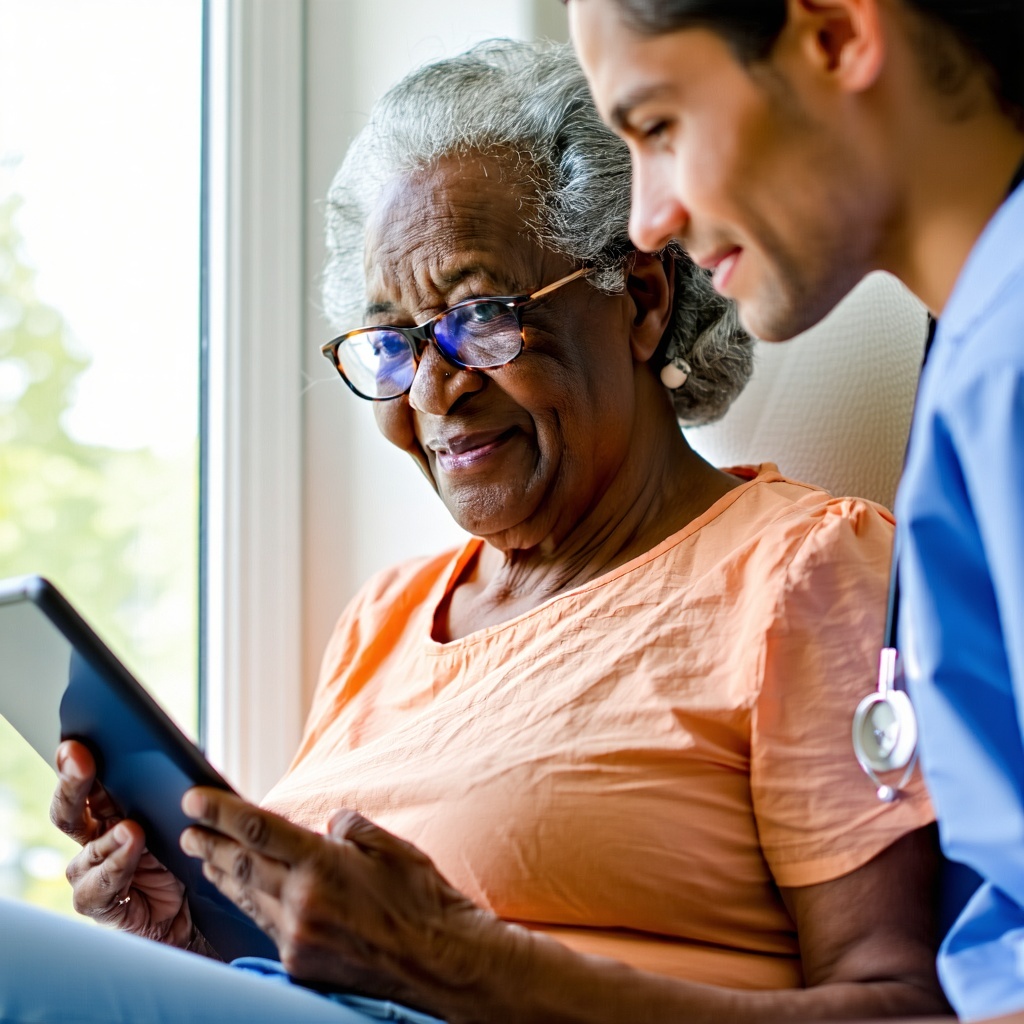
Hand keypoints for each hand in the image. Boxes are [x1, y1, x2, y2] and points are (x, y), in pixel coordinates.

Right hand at [50, 740, 194, 947]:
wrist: (201, 907)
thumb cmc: (192, 854)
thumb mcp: (189, 816)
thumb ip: (178, 791)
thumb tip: (184, 760)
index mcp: (111, 809)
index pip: (86, 782)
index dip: (75, 762)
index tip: (77, 743)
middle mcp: (95, 839)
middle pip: (69, 811)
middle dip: (73, 784)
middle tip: (81, 759)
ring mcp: (94, 873)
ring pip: (85, 853)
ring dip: (108, 840)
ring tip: (132, 828)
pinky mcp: (101, 904)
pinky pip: (96, 888)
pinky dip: (115, 870)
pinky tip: (131, 856)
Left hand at [180, 790, 508, 1014]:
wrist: (440, 962)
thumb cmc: (421, 899)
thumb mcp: (390, 846)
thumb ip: (348, 828)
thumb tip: (324, 827)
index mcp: (323, 865)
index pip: (258, 829)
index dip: (221, 811)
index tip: (193, 798)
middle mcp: (302, 902)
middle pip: (242, 865)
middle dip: (210, 844)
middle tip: (187, 830)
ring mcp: (297, 938)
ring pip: (248, 897)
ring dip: (222, 875)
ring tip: (204, 858)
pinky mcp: (301, 964)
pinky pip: (267, 926)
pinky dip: (252, 904)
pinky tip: (246, 895)